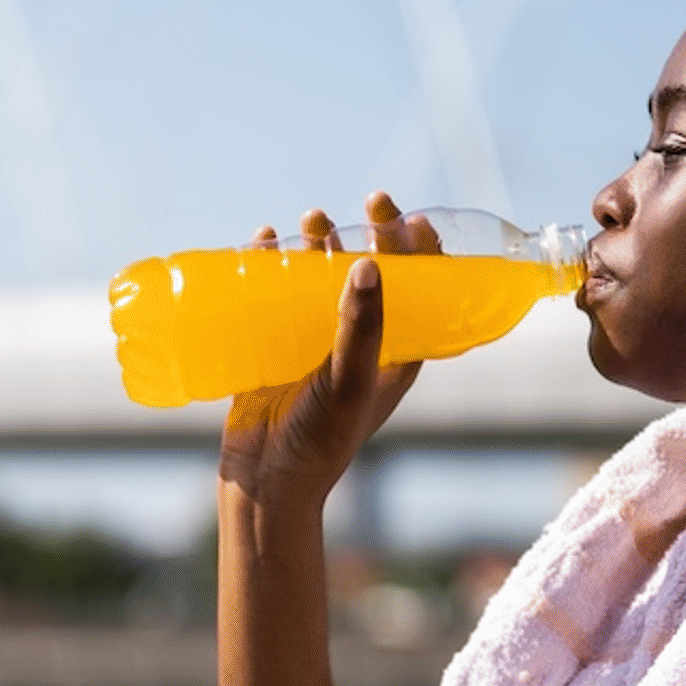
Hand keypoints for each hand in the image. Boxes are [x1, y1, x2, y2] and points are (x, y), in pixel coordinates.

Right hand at [215, 189, 429, 516]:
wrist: (265, 485)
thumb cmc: (319, 442)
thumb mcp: (348, 383)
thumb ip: (360, 327)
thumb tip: (369, 264)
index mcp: (394, 354)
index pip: (420, 290)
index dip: (422, 250)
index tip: (411, 217)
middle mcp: (358, 343)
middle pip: (371, 274)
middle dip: (370, 234)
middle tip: (370, 200)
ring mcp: (314, 343)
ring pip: (321, 278)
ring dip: (319, 244)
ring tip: (309, 219)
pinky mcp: (273, 347)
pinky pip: (275, 296)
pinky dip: (270, 265)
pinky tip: (263, 242)